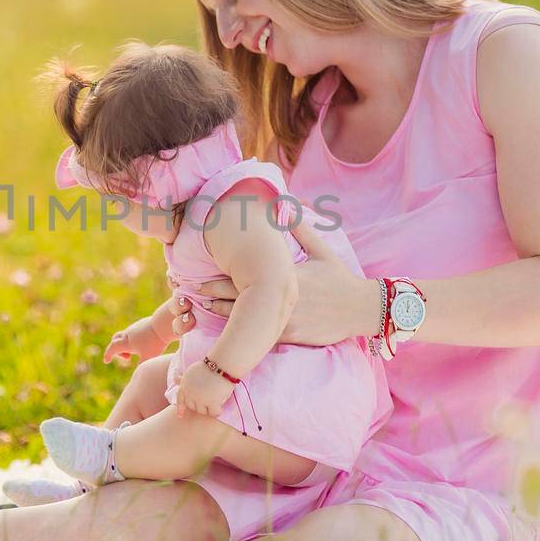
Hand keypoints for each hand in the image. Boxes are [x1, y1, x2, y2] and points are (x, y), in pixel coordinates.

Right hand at [103, 316, 171, 363]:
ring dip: (127, 345)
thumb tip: (138, 372)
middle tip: (128, 358)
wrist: (163, 324)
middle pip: (115, 341)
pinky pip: (133, 332)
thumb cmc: (155, 343)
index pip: (112, 349)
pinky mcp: (141, 323)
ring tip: (138, 352)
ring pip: (124, 336)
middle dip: (118, 350)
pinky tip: (145, 343)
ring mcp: (134, 327)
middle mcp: (128, 334)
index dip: (108, 355)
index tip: (106, 361)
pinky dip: (134, 340)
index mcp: (127, 343)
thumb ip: (141, 366)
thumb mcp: (148, 358)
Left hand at [170, 219, 372, 346]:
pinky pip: (256, 338)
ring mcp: (282, 319)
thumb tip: (284, 202)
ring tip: (188, 312)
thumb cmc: (339, 277)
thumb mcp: (321, 248)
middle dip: (205, 295)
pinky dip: (236, 335)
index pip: (237, 276)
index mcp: (280, 274)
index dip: (209, 276)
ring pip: (240, 321)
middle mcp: (277, 297)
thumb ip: (299, 227)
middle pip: (231, 298)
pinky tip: (217, 335)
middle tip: (178, 293)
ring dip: (214, 315)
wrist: (361, 309)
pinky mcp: (288, 337)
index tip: (188, 274)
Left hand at [174, 360, 233, 417]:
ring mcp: (201, 399)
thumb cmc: (209, 366)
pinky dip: (217, 411)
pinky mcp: (212, 402)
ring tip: (215, 401)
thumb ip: (185, 378)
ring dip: (208, 408)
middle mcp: (191, 393)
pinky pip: (214, 413)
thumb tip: (175, 378)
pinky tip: (220, 407)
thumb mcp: (192, 371)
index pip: (180, 399)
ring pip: (203, 411)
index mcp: (185, 385)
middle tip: (208, 400)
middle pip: (193, 407)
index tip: (181, 416)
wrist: (221, 365)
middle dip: (199, 405)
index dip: (180, 408)